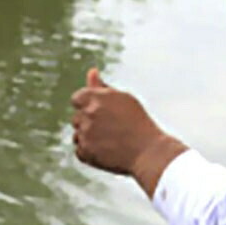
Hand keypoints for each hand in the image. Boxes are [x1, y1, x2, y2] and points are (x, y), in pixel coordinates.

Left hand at [70, 68, 187, 195]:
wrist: (148, 151)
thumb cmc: (138, 123)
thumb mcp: (123, 99)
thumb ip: (102, 87)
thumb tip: (92, 72)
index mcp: (95, 97)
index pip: (77, 99)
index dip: (88, 107)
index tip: (101, 115)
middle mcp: (88, 114)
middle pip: (77, 118)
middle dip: (89, 123)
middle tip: (111, 131)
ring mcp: (85, 134)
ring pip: (77, 135)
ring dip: (88, 138)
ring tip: (109, 142)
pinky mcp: (86, 152)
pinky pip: (79, 151)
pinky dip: (89, 153)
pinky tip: (105, 152)